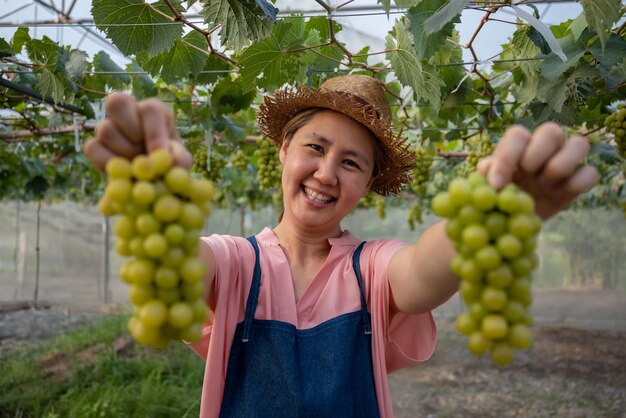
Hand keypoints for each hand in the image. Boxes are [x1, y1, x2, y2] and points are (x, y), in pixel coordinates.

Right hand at [84, 92, 191, 171]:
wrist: (151, 182)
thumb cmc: (169, 164)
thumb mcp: (180, 162)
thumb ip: (179, 158)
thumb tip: (169, 159)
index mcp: (153, 110)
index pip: (149, 108)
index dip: (154, 133)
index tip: (159, 154)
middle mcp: (129, 111)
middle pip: (116, 102)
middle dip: (131, 130)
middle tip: (142, 149)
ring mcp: (109, 126)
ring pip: (105, 128)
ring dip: (123, 152)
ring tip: (136, 165)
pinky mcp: (95, 144)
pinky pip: (92, 147)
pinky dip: (107, 163)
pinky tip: (122, 172)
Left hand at [477, 122, 599, 219]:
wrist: (517, 218)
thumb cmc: (501, 194)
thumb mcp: (487, 186)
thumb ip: (486, 173)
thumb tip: (489, 169)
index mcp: (519, 144)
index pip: (517, 135)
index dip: (507, 157)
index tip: (498, 184)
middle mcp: (545, 145)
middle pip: (551, 131)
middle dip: (536, 155)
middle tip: (527, 176)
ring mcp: (566, 159)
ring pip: (579, 144)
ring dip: (559, 167)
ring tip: (543, 186)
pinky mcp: (580, 178)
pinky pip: (591, 172)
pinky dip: (577, 184)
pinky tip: (558, 194)